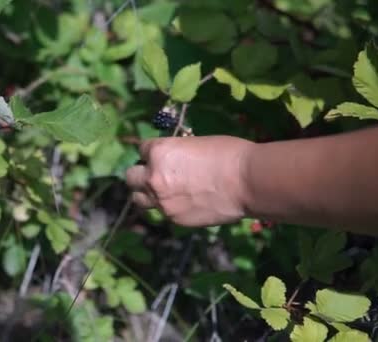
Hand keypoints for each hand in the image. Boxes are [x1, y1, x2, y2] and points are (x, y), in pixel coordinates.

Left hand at [125, 136, 253, 226]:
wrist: (247, 182)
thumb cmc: (228, 154)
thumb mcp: (195, 144)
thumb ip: (176, 155)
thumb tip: (174, 162)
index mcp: (159, 152)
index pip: (142, 150)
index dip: (152, 152)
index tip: (160, 155)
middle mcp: (153, 177)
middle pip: (131, 177)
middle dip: (140, 174)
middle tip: (154, 174)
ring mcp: (162, 201)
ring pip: (139, 199)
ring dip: (147, 194)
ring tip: (161, 192)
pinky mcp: (174, 219)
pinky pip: (162, 213)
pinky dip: (168, 207)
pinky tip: (184, 203)